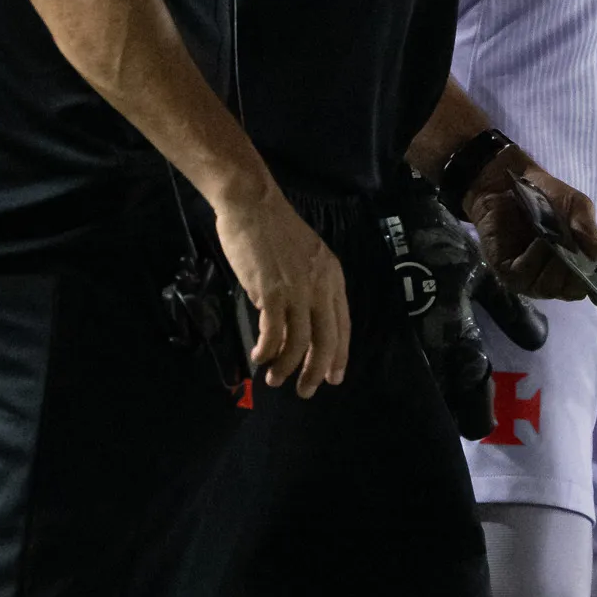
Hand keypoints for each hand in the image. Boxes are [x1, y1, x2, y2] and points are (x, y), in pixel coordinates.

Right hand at [214, 180, 349, 396]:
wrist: (253, 205)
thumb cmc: (274, 230)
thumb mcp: (304, 259)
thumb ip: (306, 287)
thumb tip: (296, 320)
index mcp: (333, 277)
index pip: (343, 325)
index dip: (339, 354)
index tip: (333, 378)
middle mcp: (321, 286)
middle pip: (326, 339)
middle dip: (316, 370)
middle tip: (305, 391)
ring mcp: (298, 289)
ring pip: (300, 340)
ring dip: (287, 366)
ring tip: (275, 380)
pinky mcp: (272, 291)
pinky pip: (274, 332)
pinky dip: (268, 350)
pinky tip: (259, 357)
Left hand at [464, 149, 596, 299]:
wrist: (510, 182)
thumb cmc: (548, 196)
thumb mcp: (577, 207)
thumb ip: (589, 231)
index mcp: (573, 265)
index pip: (585, 287)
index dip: (592, 286)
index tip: (594, 277)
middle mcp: (552, 276)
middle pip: (569, 291)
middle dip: (573, 270)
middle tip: (570, 245)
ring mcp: (528, 276)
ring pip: (546, 288)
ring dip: (553, 265)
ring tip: (551, 239)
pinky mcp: (505, 270)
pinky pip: (522, 276)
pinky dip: (533, 259)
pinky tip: (538, 241)